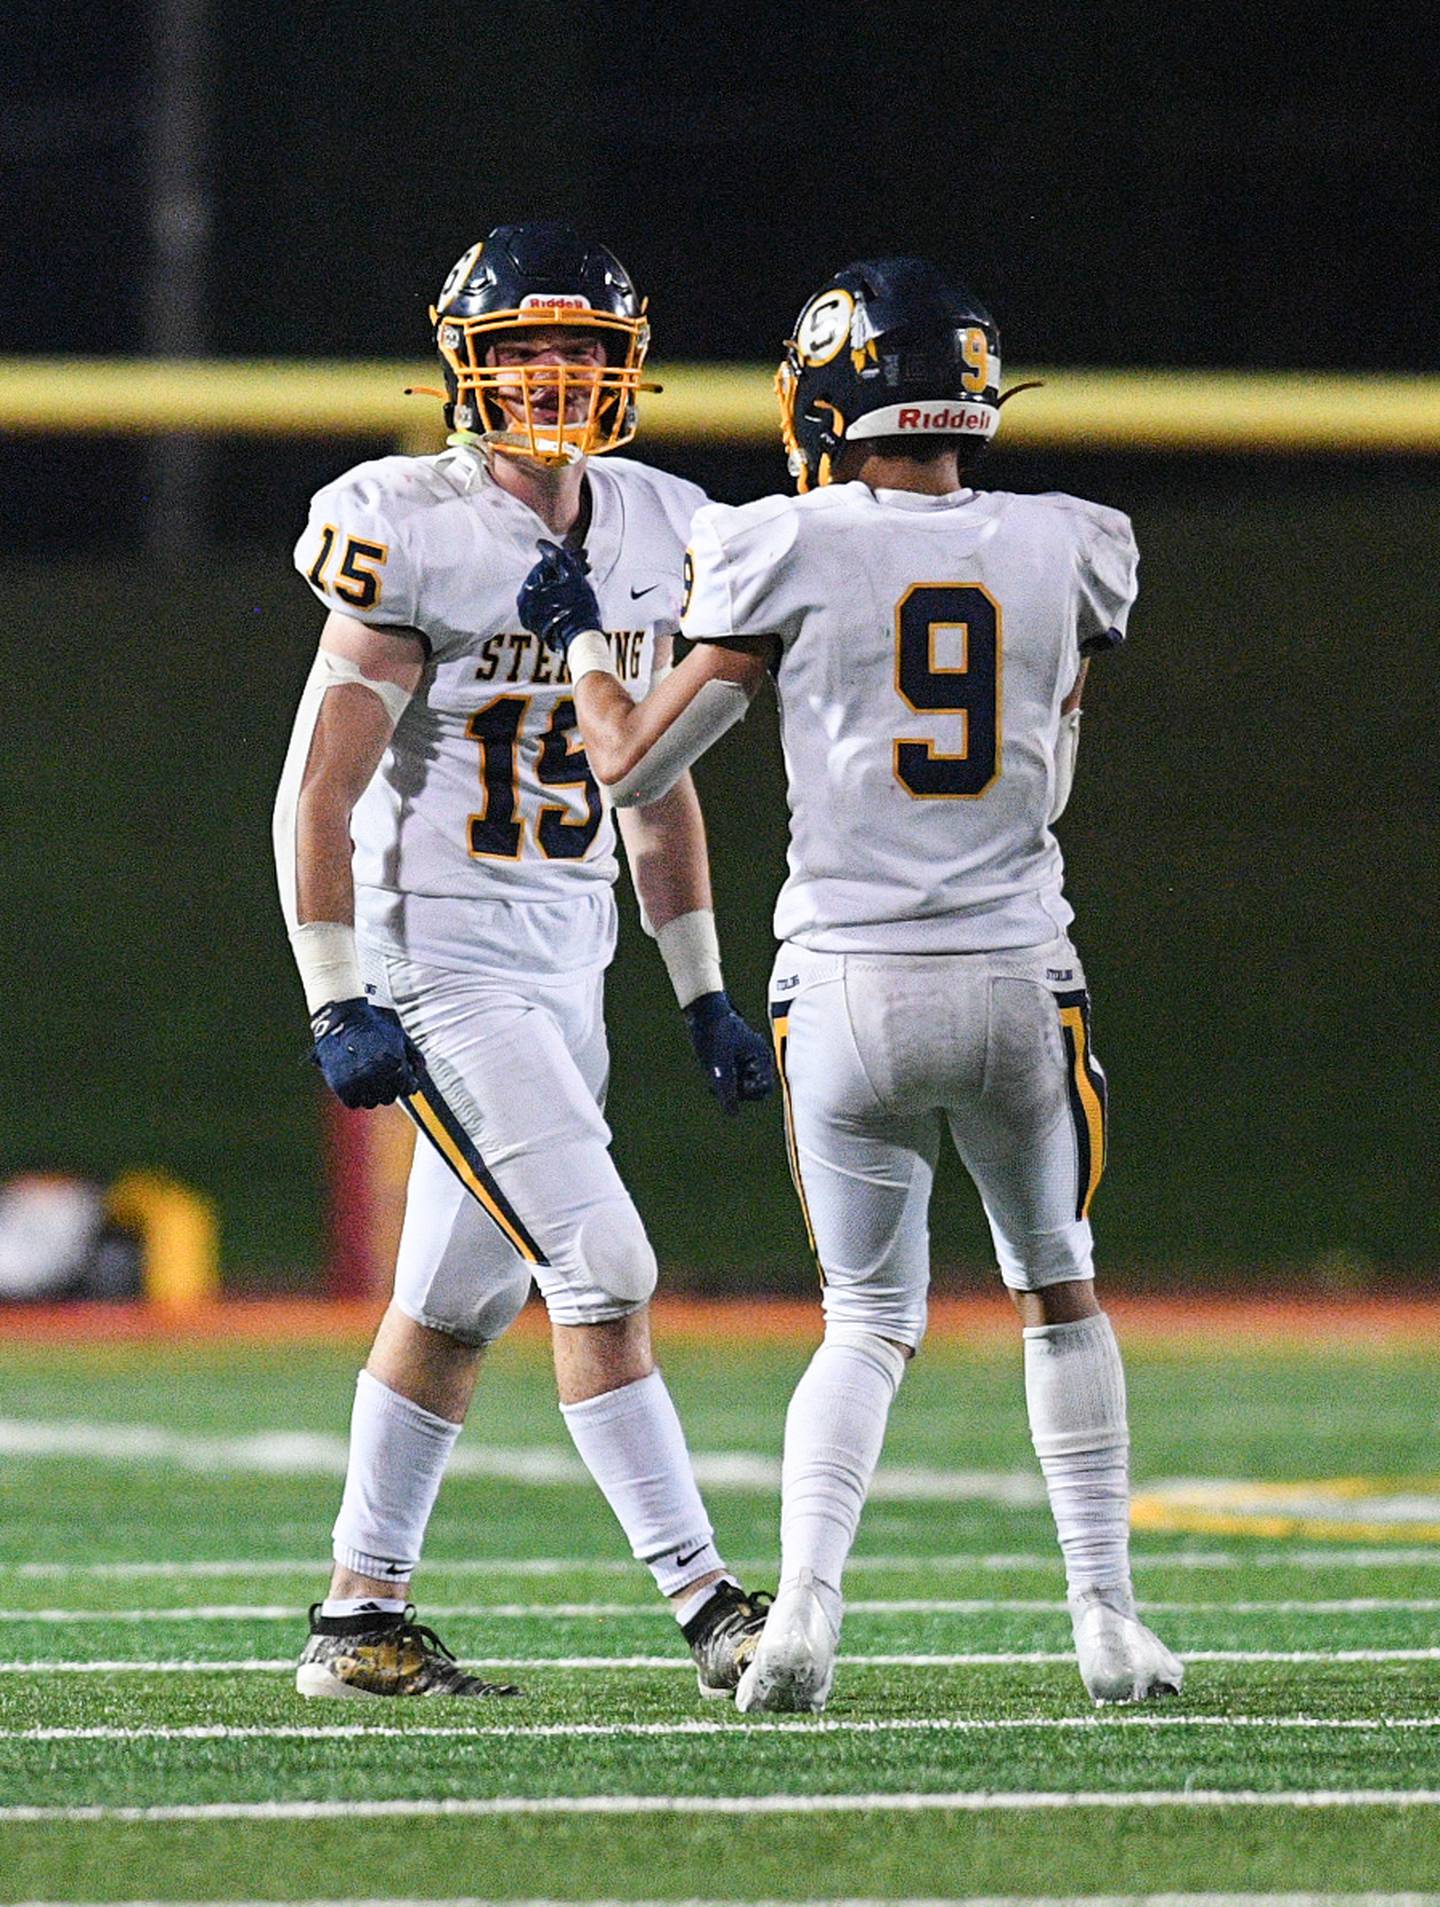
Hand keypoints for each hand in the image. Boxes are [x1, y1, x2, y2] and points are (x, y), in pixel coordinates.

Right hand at [311, 998, 422, 1108]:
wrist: (342, 1021)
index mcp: (396, 1063)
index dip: (405, 1084)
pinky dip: (353, 1095)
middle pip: (389, 1098)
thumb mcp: (400, 1037)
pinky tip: (352, 1080)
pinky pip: (353, 1103)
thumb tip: (420, 1075)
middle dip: (387, 1088)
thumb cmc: (373, 1028)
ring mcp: (360, 1082)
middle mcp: (379, 1075)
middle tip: (378, 1073)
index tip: (400, 1078)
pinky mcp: (343, 1087)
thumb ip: (415, 1056)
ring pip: (371, 1102)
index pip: (407, 1088)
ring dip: (369, 1093)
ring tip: (364, 1075)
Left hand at [516, 539, 601, 655]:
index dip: (566, 557)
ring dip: (565, 583)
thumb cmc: (578, 609)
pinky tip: (576, 593)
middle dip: (567, 571)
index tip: (584, 555)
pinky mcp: (538, 626)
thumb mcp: (571, 576)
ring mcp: (530, 617)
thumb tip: (541, 544)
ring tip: (584, 579)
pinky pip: (548, 605)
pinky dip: (560, 597)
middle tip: (586, 567)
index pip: (546, 565)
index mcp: (527, 591)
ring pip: (549, 592)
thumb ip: (557, 557)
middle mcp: (524, 605)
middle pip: (547, 579)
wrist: (582, 642)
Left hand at [682, 990, 775, 1114]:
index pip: (765, 1089)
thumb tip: (732, 1113)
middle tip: (719, 1082)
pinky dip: (722, 1083)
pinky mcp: (736, 1064)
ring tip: (713, 1075)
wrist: (704, 1013)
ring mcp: (747, 1063)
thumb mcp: (719, 1060)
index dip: (749, 1093)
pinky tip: (712, 1074)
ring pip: (741, 1089)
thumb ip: (726, 1086)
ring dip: (728, 1088)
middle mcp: (757, 1062)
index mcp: (761, 1057)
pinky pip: (732, 1083)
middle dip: (737, 1092)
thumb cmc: (715, 1032)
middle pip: (755, 1092)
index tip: (731, 1086)